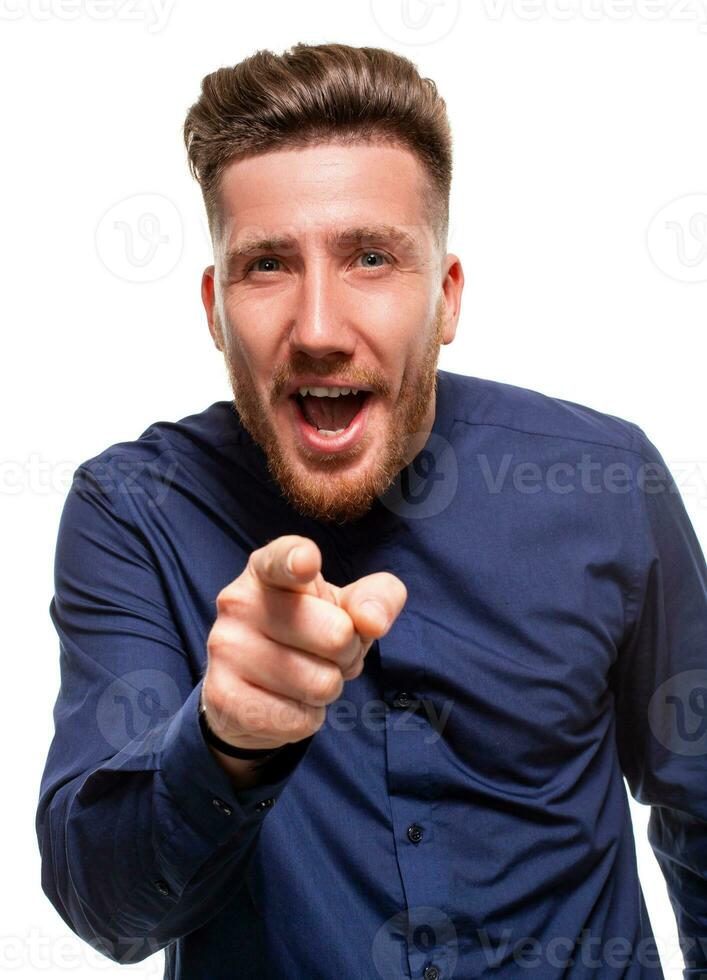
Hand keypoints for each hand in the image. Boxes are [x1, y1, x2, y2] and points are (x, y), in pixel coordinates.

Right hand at [202, 535, 406, 751]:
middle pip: (336, 635)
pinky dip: (308, 717)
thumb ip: (376, 597)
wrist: (252, 686)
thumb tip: (374, 621)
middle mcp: (239, 601)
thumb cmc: (309, 631)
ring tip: (306, 675)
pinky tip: (287, 701)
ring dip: (328, 688)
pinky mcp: (223, 695)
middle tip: (329, 652)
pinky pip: (299, 719)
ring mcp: (225, 648)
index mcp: (268, 569)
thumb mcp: (346, 605)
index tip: (307, 562)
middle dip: (348, 652)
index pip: (281, 559)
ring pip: (321, 683)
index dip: (297, 560)